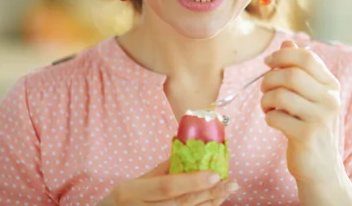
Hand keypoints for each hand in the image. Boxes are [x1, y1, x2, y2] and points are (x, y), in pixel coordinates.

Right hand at [99, 160, 238, 205]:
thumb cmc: (120, 201)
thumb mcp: (134, 183)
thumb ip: (160, 171)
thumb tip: (187, 152)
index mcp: (131, 192)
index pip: (167, 187)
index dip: (193, 181)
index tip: (215, 174)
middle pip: (181, 204)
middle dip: (209, 194)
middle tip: (231, 183)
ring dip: (209, 204)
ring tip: (227, 191)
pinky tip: (212, 203)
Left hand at [261, 40, 344, 184]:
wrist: (321, 167)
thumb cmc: (311, 126)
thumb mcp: (309, 96)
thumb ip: (299, 69)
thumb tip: (286, 42)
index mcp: (331, 85)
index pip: (306, 57)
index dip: (282, 55)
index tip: (268, 62)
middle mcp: (330, 99)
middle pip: (291, 74)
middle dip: (269, 79)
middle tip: (264, 89)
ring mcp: (320, 118)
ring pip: (281, 94)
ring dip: (266, 99)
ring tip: (267, 106)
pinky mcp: (307, 135)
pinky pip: (276, 117)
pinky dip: (268, 117)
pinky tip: (273, 120)